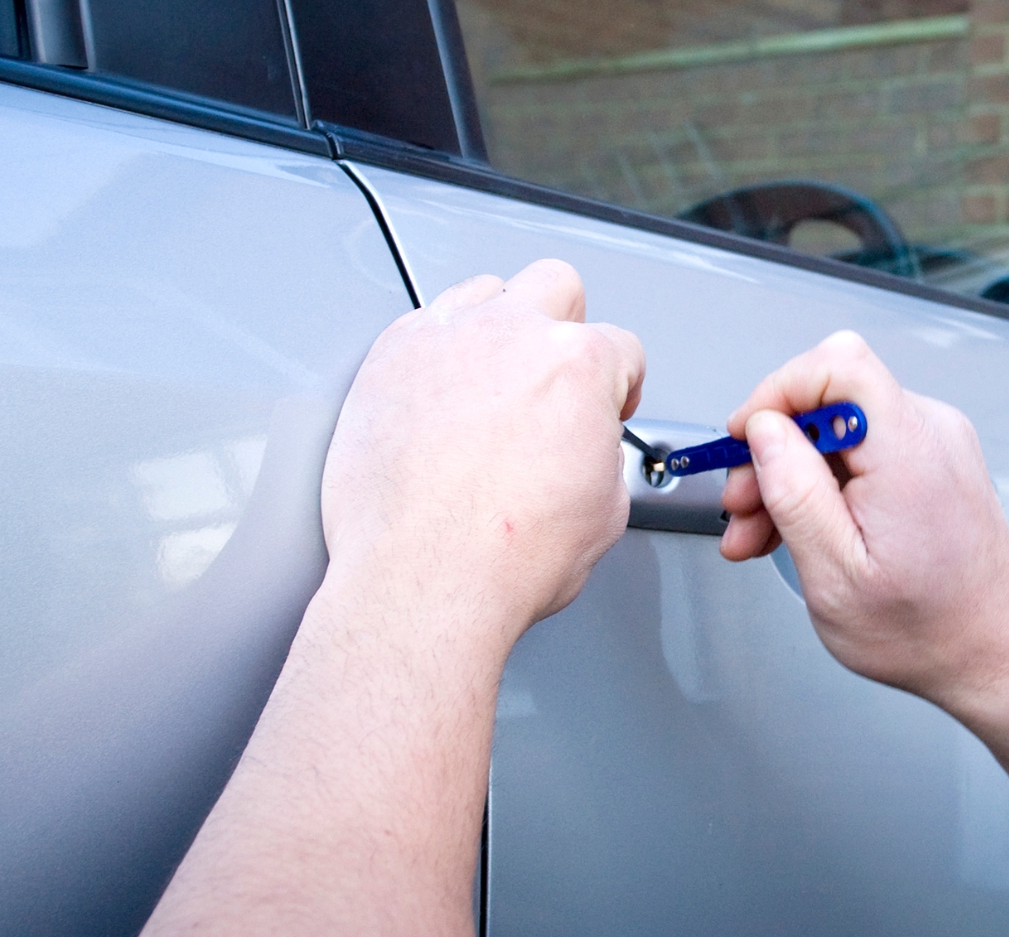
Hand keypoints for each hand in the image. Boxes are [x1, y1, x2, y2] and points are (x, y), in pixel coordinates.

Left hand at [321, 259, 645, 632]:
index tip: (604, 406)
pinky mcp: (388, 358)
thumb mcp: (604, 510)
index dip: (620, 383)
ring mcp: (444, 338)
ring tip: (488, 381)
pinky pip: (420, 327)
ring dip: (494, 328)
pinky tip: (437, 397)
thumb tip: (584, 453)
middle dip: (563, 325)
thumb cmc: (504, 556)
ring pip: (482, 293)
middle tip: (550, 375)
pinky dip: (434, 354)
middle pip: (554, 286)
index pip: (620, 348)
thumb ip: (599, 453)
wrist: (424, 578)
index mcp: (579, 365)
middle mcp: (512, 334)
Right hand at [719, 331, 1008, 709]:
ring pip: (835, 426)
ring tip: (761, 530)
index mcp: (909, 455)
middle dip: (771, 447)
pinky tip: (796, 525)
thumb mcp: (834, 575)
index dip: (779, 391)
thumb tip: (764, 431)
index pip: (839, 365)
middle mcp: (930, 434)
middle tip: (743, 503)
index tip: (746, 436)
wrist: (987, 652)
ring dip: (788, 472)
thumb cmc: (924, 628)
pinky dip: (820, 481)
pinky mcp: (929, 459)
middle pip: (829, 396)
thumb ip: (794, 493)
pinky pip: (858, 447)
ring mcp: (933, 444)